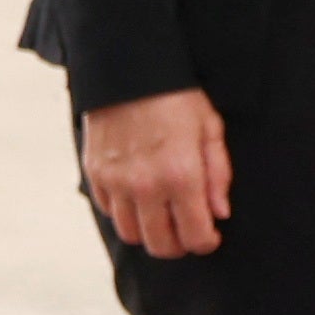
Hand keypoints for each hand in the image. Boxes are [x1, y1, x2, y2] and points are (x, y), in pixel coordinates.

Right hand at [79, 89, 232, 258]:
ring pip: (131, 234)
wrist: (128, 69)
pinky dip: (125, 212)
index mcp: (181, 175)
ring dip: (149, 232)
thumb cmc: (177, 96)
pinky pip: (109, 211)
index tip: (210, 235)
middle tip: (188, 231)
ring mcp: (116, 182)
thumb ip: (218, 174)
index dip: (206, 242)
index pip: (195, 236)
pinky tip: (139, 197)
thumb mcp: (210, 128)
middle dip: (179, 245)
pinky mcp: (95, 173)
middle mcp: (145, 185)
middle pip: (161, 245)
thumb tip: (219, 213)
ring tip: (163, 217)